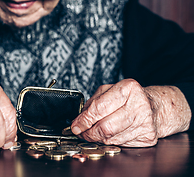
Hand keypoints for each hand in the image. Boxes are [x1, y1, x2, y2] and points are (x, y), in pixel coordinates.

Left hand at [71, 79, 190, 146]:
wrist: (156, 107)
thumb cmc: (130, 97)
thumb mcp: (110, 90)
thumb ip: (93, 103)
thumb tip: (78, 120)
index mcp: (128, 88)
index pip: (99, 108)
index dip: (84, 120)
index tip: (75, 126)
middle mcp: (139, 104)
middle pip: (105, 126)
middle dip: (88, 132)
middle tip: (80, 133)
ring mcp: (145, 122)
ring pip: (111, 138)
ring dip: (97, 138)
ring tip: (93, 133)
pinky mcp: (148, 137)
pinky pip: (121, 144)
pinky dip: (110, 141)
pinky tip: (110, 135)